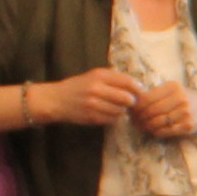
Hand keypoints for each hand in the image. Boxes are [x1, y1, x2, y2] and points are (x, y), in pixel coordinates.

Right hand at [17, 67, 136, 128]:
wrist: (56, 100)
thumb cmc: (79, 87)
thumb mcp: (94, 76)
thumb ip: (114, 78)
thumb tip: (138, 86)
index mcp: (99, 75)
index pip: (128, 82)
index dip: (138, 89)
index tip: (140, 92)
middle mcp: (96, 88)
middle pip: (127, 98)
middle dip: (131, 101)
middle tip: (129, 102)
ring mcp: (93, 104)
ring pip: (121, 111)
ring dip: (121, 111)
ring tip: (114, 107)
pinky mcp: (91, 116)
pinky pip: (112, 119)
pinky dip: (113, 118)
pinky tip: (106, 113)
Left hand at [127, 76, 196, 137]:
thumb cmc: (186, 99)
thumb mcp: (173, 90)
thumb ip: (155, 94)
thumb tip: (131, 102)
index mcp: (174, 87)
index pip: (147, 98)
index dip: (136, 106)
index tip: (131, 110)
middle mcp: (180, 99)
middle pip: (151, 111)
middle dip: (139, 117)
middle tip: (133, 120)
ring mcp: (185, 113)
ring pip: (157, 122)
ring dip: (146, 126)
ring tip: (141, 126)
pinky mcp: (187, 126)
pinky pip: (165, 131)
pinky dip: (156, 132)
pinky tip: (152, 130)